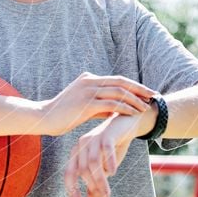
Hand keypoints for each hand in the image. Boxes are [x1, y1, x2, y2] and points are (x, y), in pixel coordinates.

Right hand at [36, 73, 155, 136]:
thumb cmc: (61, 115)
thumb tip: (113, 111)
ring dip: (135, 99)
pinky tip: (134, 113)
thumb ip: (98, 106)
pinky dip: (125, 107)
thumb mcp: (82, 107)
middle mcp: (90, 81)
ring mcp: (88, 91)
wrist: (43, 117)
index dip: (133, 85)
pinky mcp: (86, 103)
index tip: (146, 92)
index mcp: (89, 79)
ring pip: (119, 92)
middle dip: (140, 89)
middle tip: (154, 95)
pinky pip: (111, 104)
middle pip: (121, 82)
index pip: (117, 79)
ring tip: (146, 106)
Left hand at [63, 108, 155, 196]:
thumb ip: (97, 182)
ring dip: (101, 182)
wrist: (127, 123)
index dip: (71, 191)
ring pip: (93, 164)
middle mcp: (81, 145)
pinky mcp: (106, 134)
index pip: (69, 174)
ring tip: (109, 196)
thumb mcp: (105, 167)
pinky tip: (113, 172)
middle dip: (93, 190)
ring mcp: (93, 138)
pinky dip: (108, 161)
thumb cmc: (114, 146)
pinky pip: (105, 149)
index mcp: (77, 153)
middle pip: (83, 171)